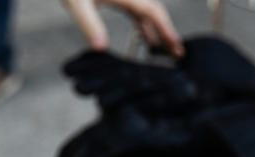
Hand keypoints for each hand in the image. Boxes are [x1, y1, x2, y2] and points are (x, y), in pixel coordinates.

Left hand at [62, 0, 183, 57]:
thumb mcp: (77, 4)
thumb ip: (90, 24)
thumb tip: (100, 48)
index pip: (152, 12)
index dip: (166, 30)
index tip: (176, 46)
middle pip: (155, 11)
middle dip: (166, 32)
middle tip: (177, 53)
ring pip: (147, 11)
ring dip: (156, 30)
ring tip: (163, 51)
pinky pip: (138, 9)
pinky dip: (144, 24)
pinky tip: (147, 38)